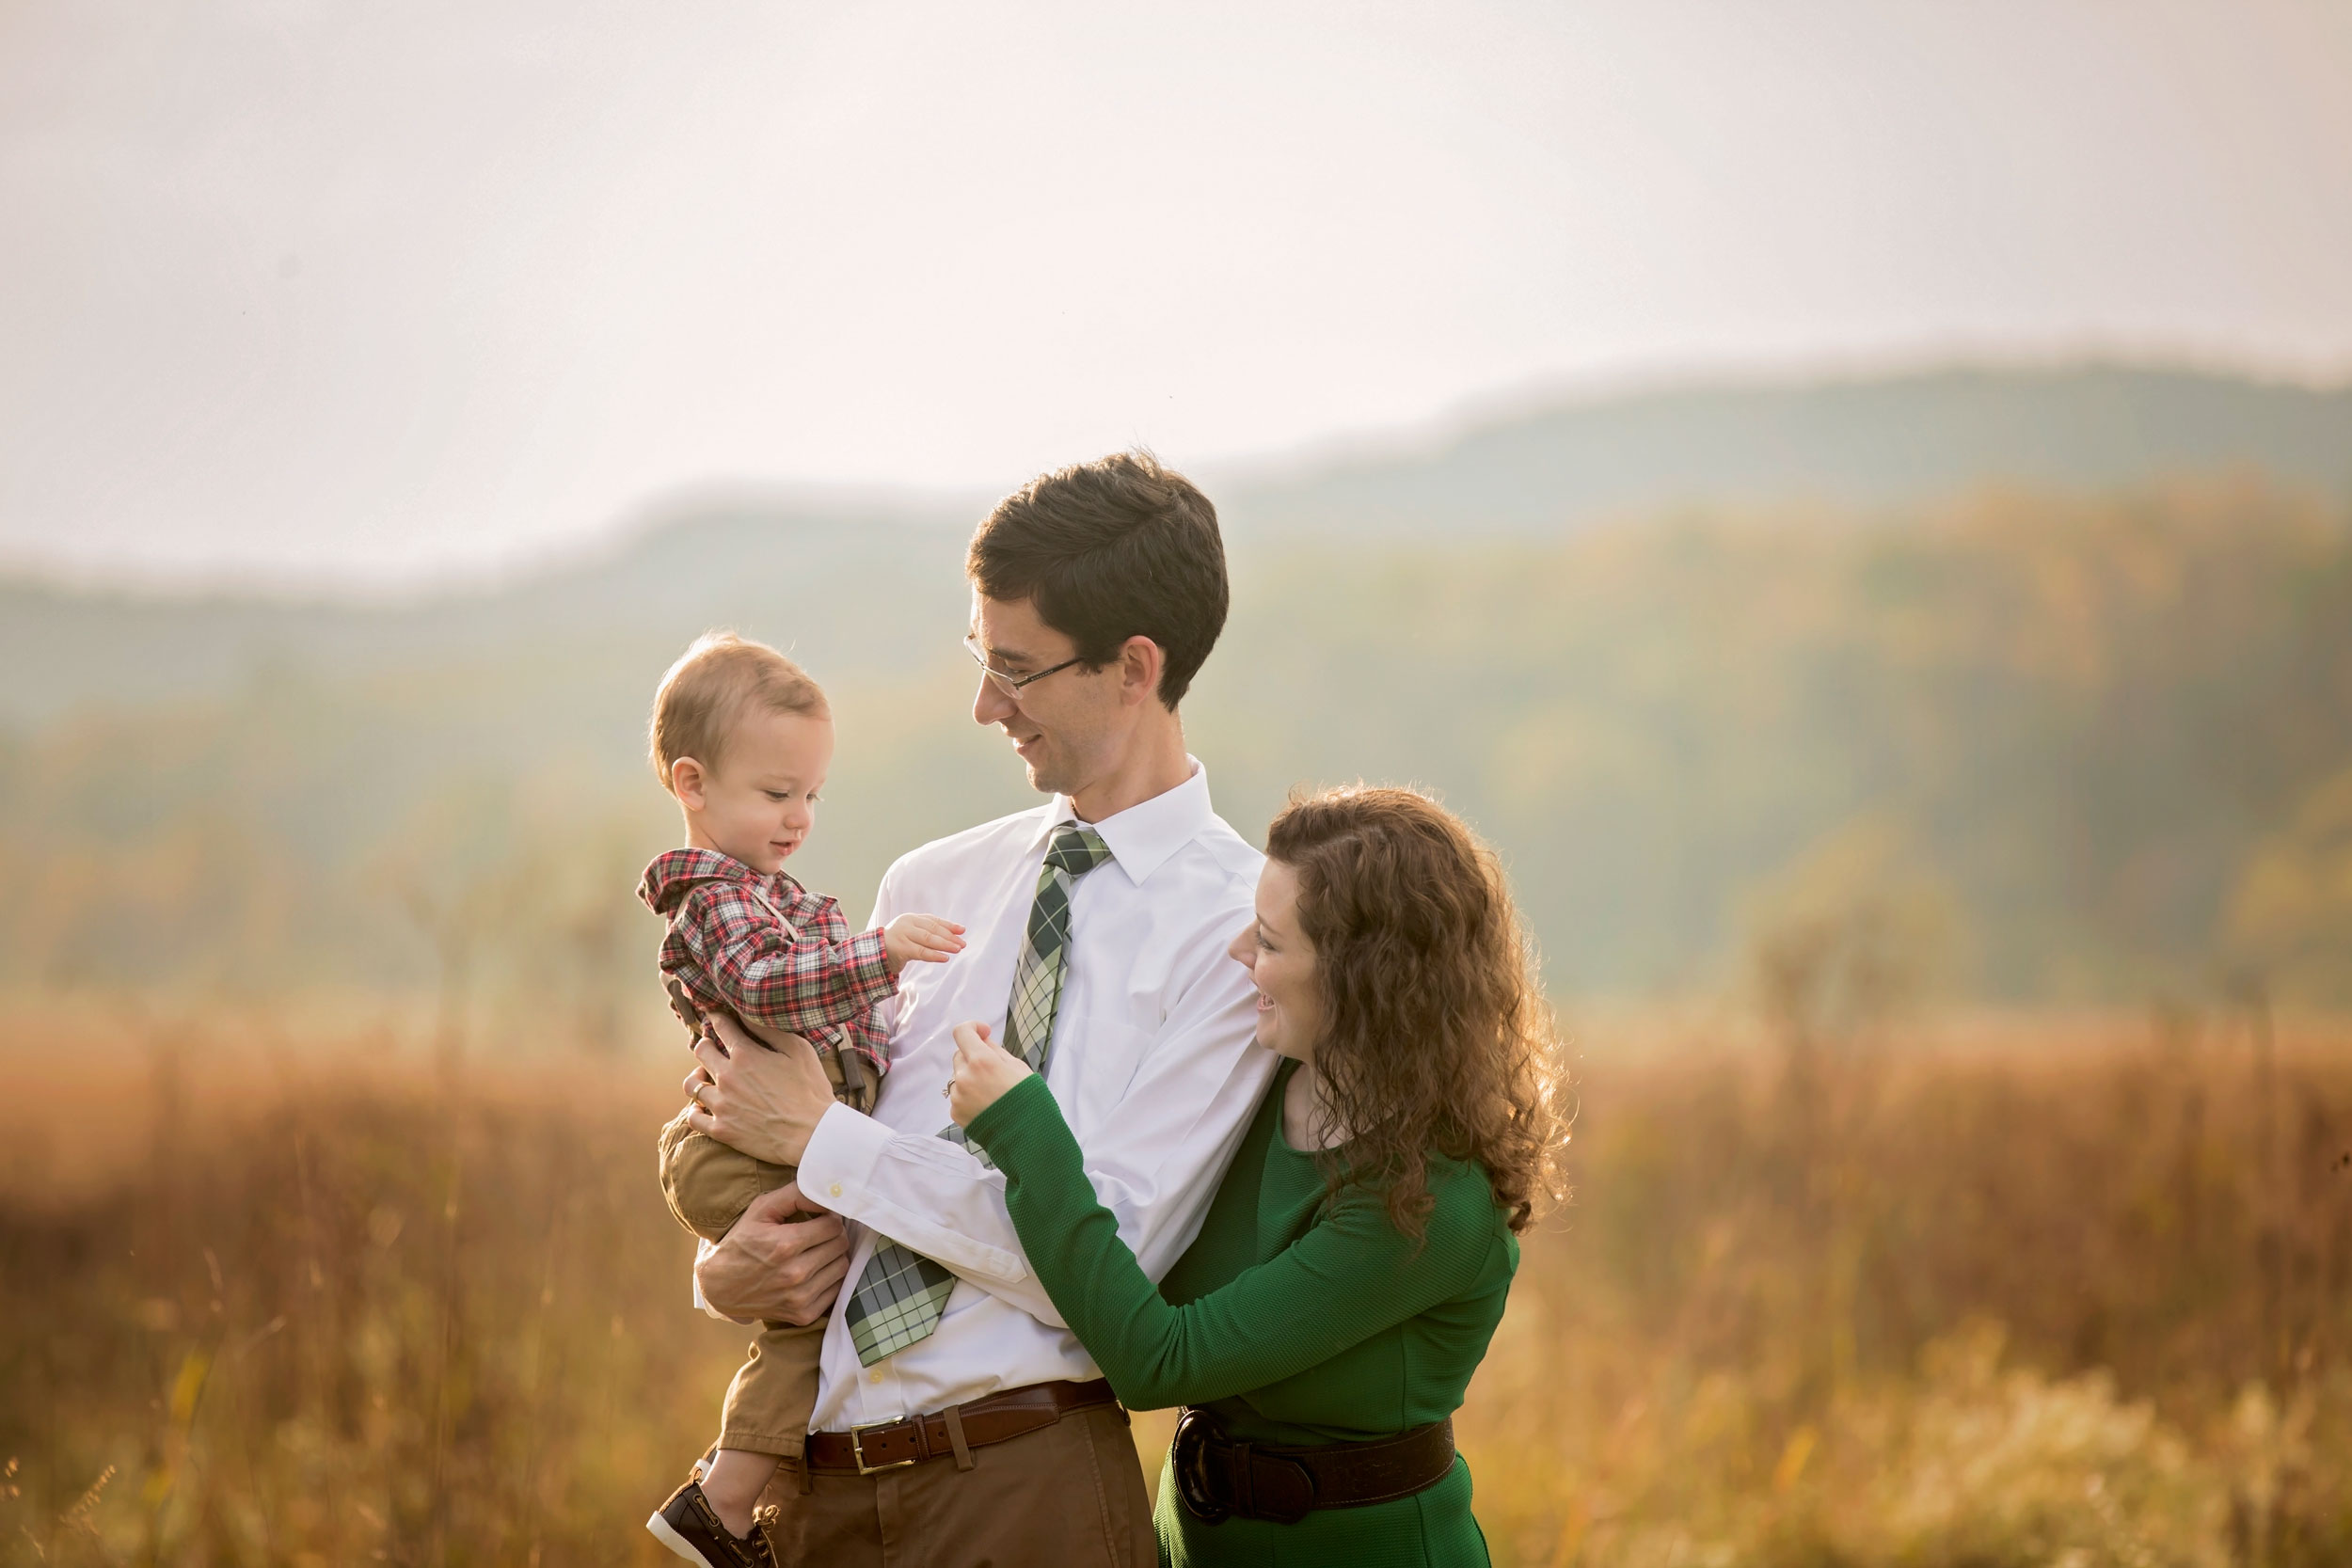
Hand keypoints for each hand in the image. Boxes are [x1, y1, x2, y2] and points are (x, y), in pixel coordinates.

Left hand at [686, 1014, 837, 1166]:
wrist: (813, 1135)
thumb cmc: (811, 1091)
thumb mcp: (799, 1051)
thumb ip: (771, 1031)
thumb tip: (749, 1017)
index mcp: (746, 1055)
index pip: (722, 1027)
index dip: (718, 1018)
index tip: (717, 1017)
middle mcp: (727, 1077)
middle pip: (701, 1051)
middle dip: (705, 1044)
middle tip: (711, 1046)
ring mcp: (721, 1105)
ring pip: (692, 1084)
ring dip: (698, 1076)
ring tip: (705, 1077)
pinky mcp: (721, 1130)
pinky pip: (693, 1118)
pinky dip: (694, 1111)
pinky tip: (702, 1108)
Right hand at [696, 1183, 849, 1325]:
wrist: (719, 1287)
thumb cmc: (741, 1242)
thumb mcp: (761, 1209)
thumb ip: (795, 1195)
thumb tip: (827, 1193)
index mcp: (785, 1245)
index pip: (833, 1226)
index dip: (829, 1219)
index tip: (820, 1220)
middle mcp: (795, 1274)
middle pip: (840, 1246)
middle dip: (833, 1236)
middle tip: (819, 1234)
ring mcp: (800, 1298)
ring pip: (842, 1267)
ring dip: (833, 1257)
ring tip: (816, 1252)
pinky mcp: (803, 1315)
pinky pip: (836, 1290)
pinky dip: (829, 1279)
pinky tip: (814, 1272)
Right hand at [884, 913, 965, 973]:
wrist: (875, 954)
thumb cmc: (898, 943)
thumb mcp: (912, 933)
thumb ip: (928, 931)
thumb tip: (955, 934)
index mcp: (911, 918)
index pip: (933, 920)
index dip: (949, 925)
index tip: (962, 930)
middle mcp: (907, 924)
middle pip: (933, 929)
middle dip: (949, 936)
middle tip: (962, 943)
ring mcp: (903, 935)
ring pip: (928, 939)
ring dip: (945, 944)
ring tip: (957, 949)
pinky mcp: (901, 948)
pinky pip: (921, 952)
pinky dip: (934, 955)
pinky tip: (944, 957)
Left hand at [947, 1020, 1031, 1127]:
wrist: (1026, 1136)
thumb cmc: (1028, 1098)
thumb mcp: (1018, 1067)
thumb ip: (996, 1050)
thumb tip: (983, 1041)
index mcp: (982, 1061)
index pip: (962, 1032)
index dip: (973, 1028)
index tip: (984, 1033)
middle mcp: (964, 1077)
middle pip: (960, 1055)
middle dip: (973, 1056)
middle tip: (993, 1069)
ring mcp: (957, 1096)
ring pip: (958, 1076)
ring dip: (971, 1077)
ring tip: (991, 1092)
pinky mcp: (955, 1112)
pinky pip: (958, 1095)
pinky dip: (968, 1095)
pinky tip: (986, 1104)